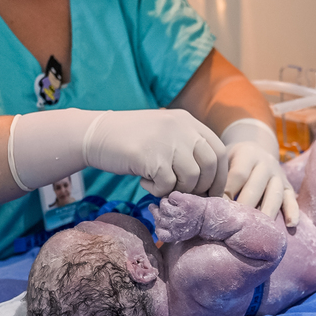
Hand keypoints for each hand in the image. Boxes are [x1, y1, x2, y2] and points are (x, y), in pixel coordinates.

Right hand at [83, 110, 227, 196]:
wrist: (95, 134)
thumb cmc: (130, 139)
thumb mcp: (164, 133)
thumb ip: (186, 147)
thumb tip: (210, 182)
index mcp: (187, 121)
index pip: (219, 150)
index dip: (220, 175)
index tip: (213, 191)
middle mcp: (181, 127)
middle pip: (210, 165)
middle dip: (203, 187)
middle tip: (186, 195)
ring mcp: (166, 141)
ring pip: (191, 178)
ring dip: (178, 189)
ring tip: (160, 184)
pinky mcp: (150, 157)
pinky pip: (168, 185)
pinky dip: (158, 191)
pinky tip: (145, 182)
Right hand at [152, 192, 205, 242]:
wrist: (211, 217)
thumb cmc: (194, 224)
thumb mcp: (181, 233)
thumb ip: (169, 229)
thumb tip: (155, 221)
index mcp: (176, 235)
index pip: (159, 233)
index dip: (157, 228)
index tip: (159, 223)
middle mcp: (177, 224)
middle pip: (158, 217)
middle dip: (155, 212)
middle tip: (154, 207)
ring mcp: (180, 212)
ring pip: (163, 205)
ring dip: (164, 202)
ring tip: (167, 202)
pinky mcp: (184, 201)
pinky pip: (171, 196)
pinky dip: (174, 196)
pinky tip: (177, 198)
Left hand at [222, 141, 298, 225]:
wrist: (254, 148)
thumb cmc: (231, 161)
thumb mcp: (223, 160)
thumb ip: (216, 176)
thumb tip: (202, 201)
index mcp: (247, 154)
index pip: (239, 174)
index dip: (227, 193)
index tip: (218, 210)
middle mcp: (266, 163)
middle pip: (256, 187)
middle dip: (244, 207)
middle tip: (234, 226)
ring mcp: (279, 175)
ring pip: (275, 195)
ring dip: (266, 213)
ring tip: (258, 231)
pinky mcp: (288, 186)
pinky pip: (291, 199)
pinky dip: (293, 212)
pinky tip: (291, 225)